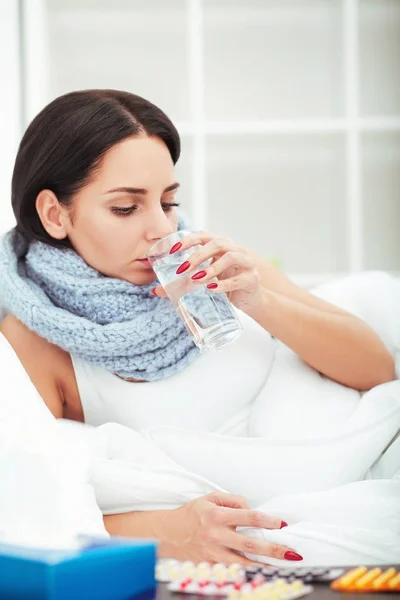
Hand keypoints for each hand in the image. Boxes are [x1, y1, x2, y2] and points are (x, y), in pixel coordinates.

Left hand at [151, 232, 263, 312]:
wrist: (251, 301)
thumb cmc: (226, 287)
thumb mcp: (205, 282)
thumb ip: (183, 284)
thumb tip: (155, 291)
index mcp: (221, 247)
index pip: (204, 236)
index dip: (189, 240)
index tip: (173, 250)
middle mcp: (235, 250)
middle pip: (216, 244)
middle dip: (197, 255)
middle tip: (182, 269)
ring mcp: (246, 263)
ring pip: (230, 257)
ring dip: (212, 268)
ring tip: (197, 279)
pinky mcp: (251, 279)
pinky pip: (239, 279)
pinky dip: (224, 284)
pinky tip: (212, 289)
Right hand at [160, 492, 301, 564]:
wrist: (168, 534)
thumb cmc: (190, 515)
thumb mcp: (210, 498)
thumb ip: (233, 500)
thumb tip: (251, 508)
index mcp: (217, 516)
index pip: (248, 517)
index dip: (267, 520)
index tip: (281, 524)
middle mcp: (216, 536)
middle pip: (250, 544)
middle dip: (273, 548)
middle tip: (291, 552)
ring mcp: (214, 553)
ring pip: (244, 561)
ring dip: (265, 564)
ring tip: (282, 564)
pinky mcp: (212, 565)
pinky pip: (234, 568)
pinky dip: (249, 569)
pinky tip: (261, 569)